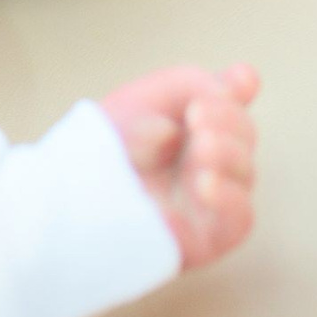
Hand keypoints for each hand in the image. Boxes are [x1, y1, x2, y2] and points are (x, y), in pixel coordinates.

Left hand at [102, 61, 257, 269]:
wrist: (70, 199)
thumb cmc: (101, 149)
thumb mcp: (142, 100)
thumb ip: (191, 82)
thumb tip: (246, 79)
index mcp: (191, 131)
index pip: (230, 110)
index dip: (233, 96)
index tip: (217, 90)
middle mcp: (204, 164)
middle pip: (243, 138)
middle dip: (228, 120)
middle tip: (198, 115)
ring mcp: (207, 201)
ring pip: (245, 174)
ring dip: (229, 153)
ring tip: (202, 145)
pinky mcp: (207, 237)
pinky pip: (240, 219)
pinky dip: (230, 197)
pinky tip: (206, 183)